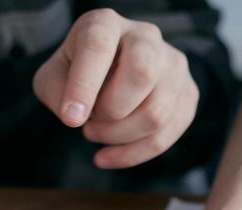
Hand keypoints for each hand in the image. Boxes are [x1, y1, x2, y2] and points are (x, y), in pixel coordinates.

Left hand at [33, 8, 197, 168]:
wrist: (111, 70)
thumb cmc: (79, 72)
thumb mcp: (53, 76)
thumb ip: (56, 91)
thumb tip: (76, 115)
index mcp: (106, 23)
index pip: (98, 47)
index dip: (84, 86)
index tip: (72, 119)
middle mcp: (146, 36)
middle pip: (142, 74)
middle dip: (111, 112)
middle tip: (89, 122)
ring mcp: (173, 64)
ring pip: (156, 113)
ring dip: (119, 136)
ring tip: (96, 133)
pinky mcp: (188, 93)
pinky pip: (167, 134)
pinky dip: (135, 153)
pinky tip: (112, 155)